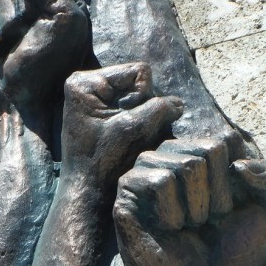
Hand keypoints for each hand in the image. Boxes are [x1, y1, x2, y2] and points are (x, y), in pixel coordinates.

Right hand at [0, 0, 88, 120]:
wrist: (17, 106)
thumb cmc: (45, 70)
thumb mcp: (65, 26)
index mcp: (50, 6)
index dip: (24, 6)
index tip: (33, 29)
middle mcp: (27, 13)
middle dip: (7, 19)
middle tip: (16, 43)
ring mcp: (2, 25)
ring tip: (2, 51)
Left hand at [61, 63, 182, 191]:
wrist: (88, 193)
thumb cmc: (104, 163)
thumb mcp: (133, 130)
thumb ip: (159, 108)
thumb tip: (179, 104)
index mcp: (85, 83)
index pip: (138, 72)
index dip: (146, 97)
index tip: (129, 124)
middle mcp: (87, 86)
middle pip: (138, 83)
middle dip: (144, 107)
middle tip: (130, 133)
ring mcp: (95, 100)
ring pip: (139, 98)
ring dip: (144, 117)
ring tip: (129, 139)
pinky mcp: (103, 115)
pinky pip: (134, 110)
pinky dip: (139, 124)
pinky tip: (128, 140)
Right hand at [113, 137, 265, 265]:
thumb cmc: (237, 255)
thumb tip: (239, 164)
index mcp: (200, 155)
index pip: (226, 142)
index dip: (238, 183)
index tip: (229, 211)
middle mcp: (170, 159)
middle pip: (208, 150)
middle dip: (218, 196)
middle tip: (205, 223)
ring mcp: (144, 176)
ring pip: (186, 164)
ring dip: (198, 206)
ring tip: (188, 227)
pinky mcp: (127, 198)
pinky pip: (159, 182)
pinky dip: (174, 212)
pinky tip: (168, 229)